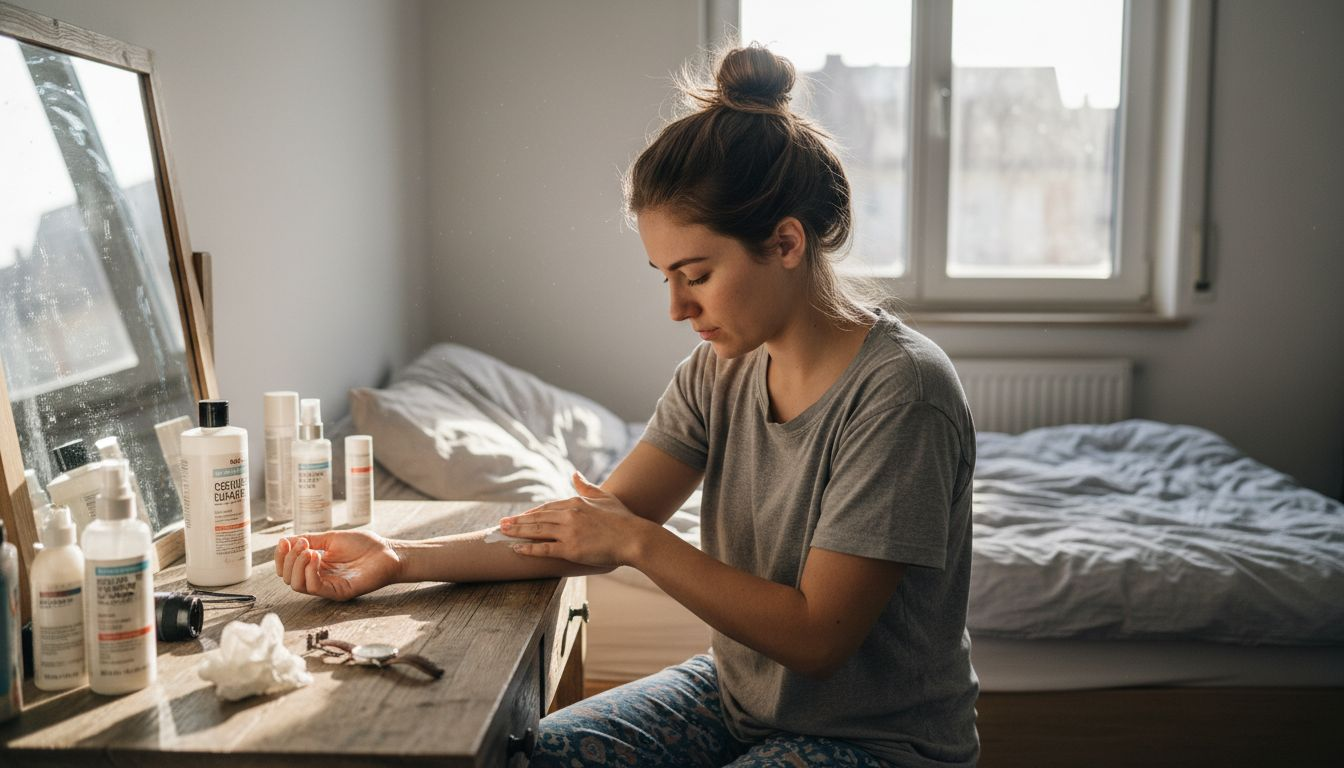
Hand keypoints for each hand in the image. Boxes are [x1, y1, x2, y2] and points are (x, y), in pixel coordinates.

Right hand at [274, 530, 401, 600]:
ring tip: (309, 551)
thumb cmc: (364, 545)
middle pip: (289, 578)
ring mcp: (328, 587)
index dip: (281, 556)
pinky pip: (315, 588)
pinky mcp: (338, 592)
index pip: (288, 568)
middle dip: (289, 559)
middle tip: (302, 544)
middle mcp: (319, 578)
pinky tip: (317, 557)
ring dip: (298, 565)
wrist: (388, 551)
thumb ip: (310, 540)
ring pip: (298, 585)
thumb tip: (286, 540)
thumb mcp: (331, 538)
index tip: (284, 541)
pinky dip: (311, 572)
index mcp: (316, 566)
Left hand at [500, 472, 649, 568]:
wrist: (634, 538)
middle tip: (501, 524)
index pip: (547, 507)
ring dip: (517, 531)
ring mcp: (568, 532)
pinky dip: (529, 548)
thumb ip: (586, 486)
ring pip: (536, 531)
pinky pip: (544, 549)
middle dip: (517, 521)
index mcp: (576, 502)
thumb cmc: (623, 519)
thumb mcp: (604, 497)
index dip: (531, 513)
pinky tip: (517, 548)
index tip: (519, 516)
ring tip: (502, 533)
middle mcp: (569, 515)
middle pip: (537, 518)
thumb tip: (573, 474)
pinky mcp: (570, 549)